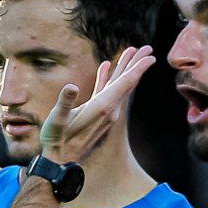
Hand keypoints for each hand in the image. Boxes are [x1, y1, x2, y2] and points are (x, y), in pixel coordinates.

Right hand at [39, 45, 155, 165]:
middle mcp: (109, 109)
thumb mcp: (58, 119)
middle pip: (127, 82)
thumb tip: (71, 87)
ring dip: (124, 69)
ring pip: (118, 86)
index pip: (125, 83)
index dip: (138, 68)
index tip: (151, 56)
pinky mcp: (98, 114)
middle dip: (137, 64)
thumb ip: (65, 102)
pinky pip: (106, 92)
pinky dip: (107, 79)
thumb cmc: (57, 139)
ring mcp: (105, 112)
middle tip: (148, 48)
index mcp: (103, 106)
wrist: (60, 159)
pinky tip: (106, 67)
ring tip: (130, 52)